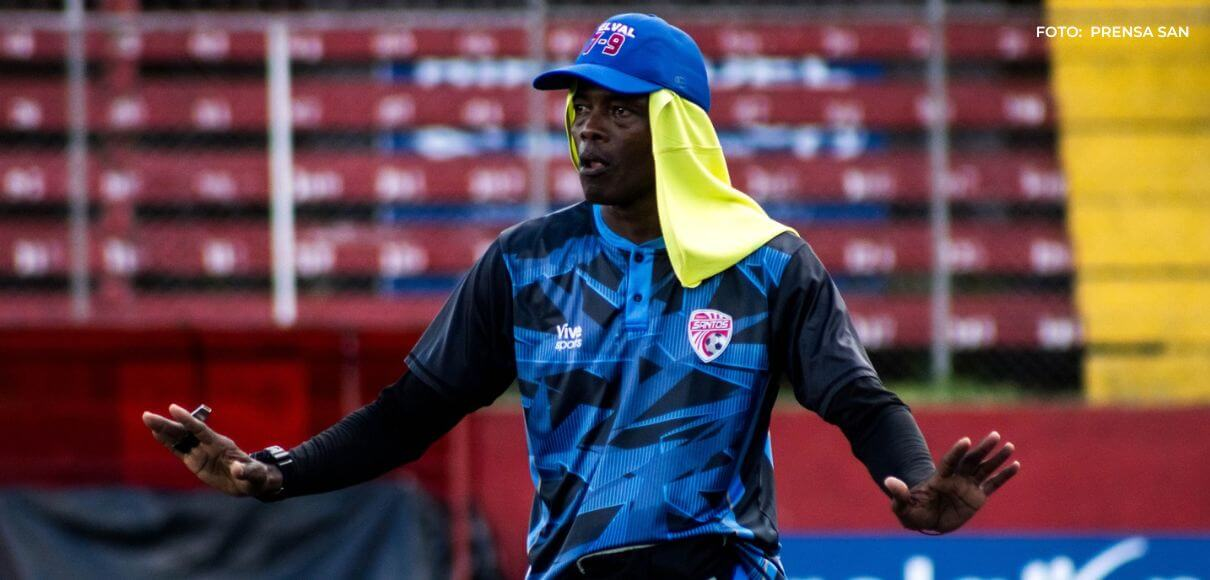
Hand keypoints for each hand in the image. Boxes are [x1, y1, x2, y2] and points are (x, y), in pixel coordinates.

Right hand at [142, 404, 282, 497]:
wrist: (250, 481)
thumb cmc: (255, 477)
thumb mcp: (254, 476)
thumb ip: (247, 472)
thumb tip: (237, 470)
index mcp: (220, 445)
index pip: (201, 430)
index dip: (188, 419)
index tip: (173, 408)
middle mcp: (208, 445)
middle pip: (184, 432)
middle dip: (167, 424)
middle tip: (147, 415)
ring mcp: (201, 452)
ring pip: (179, 439)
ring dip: (163, 430)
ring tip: (147, 419)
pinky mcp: (195, 461)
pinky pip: (179, 450)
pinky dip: (168, 442)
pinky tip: (156, 434)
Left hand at [883, 431, 1018, 533]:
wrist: (927, 521)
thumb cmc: (914, 512)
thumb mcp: (903, 507)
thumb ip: (899, 494)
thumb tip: (888, 481)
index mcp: (939, 479)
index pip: (950, 462)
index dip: (957, 452)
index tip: (965, 440)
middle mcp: (956, 478)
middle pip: (971, 460)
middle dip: (982, 449)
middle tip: (994, 435)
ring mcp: (968, 486)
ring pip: (984, 469)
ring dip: (996, 458)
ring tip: (1009, 446)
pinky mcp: (978, 497)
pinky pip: (993, 484)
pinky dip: (1004, 476)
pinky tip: (1015, 465)